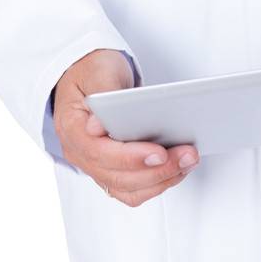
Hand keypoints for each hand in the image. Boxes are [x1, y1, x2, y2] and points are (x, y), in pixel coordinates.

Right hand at [53, 48, 198, 203]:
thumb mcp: (98, 72)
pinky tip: (179, 168)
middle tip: (187, 155)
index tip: (159, 152)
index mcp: (72, 129)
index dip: (130, 157)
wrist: (89, 75)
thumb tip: (100, 125)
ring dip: (162, 179)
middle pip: (118, 176)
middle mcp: (81, 154)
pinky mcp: (113, 171)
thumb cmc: (92, 72)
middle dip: (157, 170)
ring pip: (129, 189)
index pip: (99, 152)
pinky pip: (135, 189)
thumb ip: (103, 94)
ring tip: (189, 161)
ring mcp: (96, 166)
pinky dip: (158, 182)